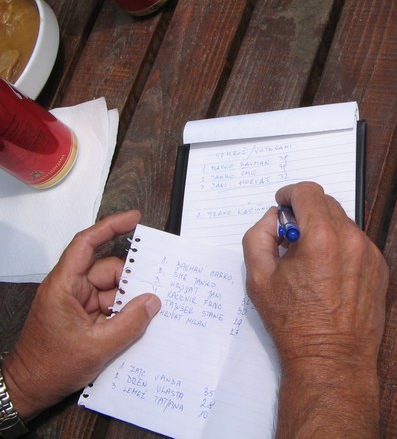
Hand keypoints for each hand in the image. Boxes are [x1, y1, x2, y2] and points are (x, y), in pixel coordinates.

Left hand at [2, 211, 160, 420]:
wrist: (29, 390)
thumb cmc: (50, 368)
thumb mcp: (96, 347)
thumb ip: (129, 323)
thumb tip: (152, 301)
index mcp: (64, 286)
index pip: (86, 244)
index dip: (110, 227)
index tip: (135, 218)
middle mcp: (70, 289)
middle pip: (108, 269)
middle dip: (131, 280)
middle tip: (154, 289)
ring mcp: (77, 303)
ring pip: (113, 288)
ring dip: (128, 300)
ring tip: (144, 315)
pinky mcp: (84, 316)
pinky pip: (110, 305)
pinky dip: (124, 312)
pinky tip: (136, 323)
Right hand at [243, 182, 388, 436]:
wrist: (331, 359)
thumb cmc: (295, 324)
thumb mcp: (259, 278)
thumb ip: (258, 237)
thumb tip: (272, 219)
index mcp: (322, 237)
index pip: (308, 192)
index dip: (290, 193)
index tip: (283, 204)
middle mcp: (351, 240)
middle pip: (327, 204)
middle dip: (306, 212)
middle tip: (291, 236)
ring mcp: (370, 254)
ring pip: (344, 223)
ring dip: (325, 230)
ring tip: (310, 259)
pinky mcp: (380, 268)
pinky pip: (358, 244)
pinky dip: (341, 247)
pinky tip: (329, 272)